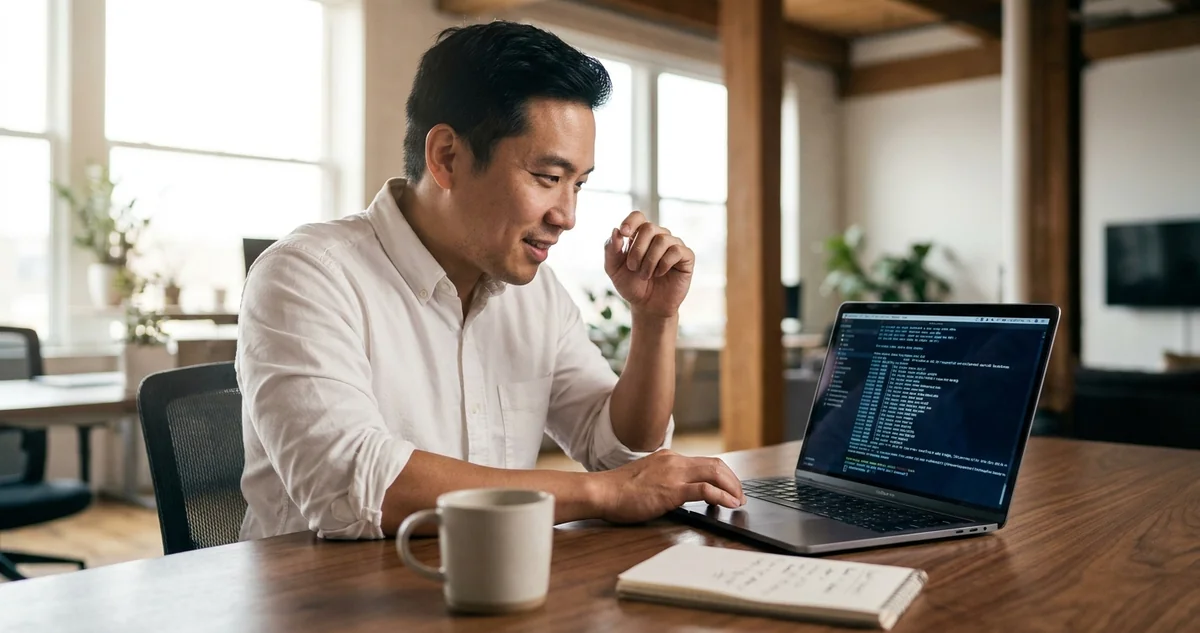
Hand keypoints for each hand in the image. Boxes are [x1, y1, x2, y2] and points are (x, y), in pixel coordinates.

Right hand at [593, 450, 745, 523]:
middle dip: (733, 481)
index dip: (722, 475)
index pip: (704, 462)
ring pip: (715, 473)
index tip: (730, 488)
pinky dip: (722, 496)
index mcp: (668, 458)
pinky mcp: (672, 490)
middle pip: (715, 465)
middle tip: (740, 496)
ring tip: (739, 501)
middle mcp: (674, 461)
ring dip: (732, 488)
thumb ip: (662, 481)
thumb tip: (675, 493)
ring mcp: (674, 474)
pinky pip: (705, 490)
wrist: (602, 491)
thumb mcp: (645, 479)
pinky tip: (729, 504)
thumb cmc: (618, 491)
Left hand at [605, 211, 693, 319]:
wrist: (648, 306)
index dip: (631, 221)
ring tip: (645, 275)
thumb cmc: (631, 285)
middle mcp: (658, 236)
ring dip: (649, 260)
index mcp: (640, 235)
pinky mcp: (686, 257)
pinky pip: (677, 250)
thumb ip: (610, 249)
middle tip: (633, 268)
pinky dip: (664, 263)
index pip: (638, 216)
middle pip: (649, 227)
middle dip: (637, 249)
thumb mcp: (614, 269)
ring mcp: (673, 245)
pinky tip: (660, 273)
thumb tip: (616, 230)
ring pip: (662, 239)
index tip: (624, 234)